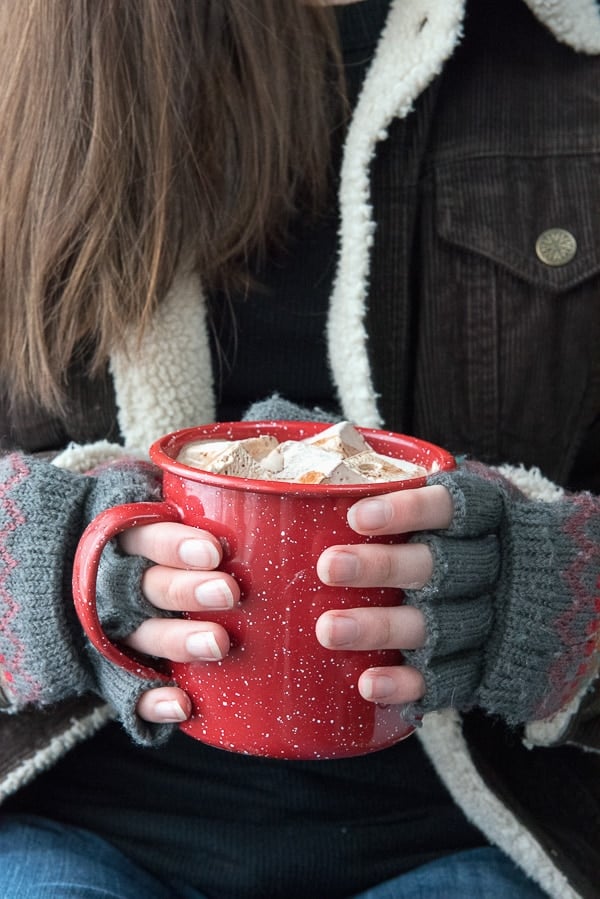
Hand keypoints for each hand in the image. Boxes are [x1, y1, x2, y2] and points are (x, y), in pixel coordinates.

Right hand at [118, 522, 239, 723]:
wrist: (102, 570)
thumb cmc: (170, 538)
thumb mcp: (177, 509)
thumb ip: (218, 502)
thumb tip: (304, 490)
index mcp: (133, 540)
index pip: (146, 536)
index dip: (175, 544)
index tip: (214, 550)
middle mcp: (124, 583)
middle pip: (148, 585)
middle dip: (187, 589)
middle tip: (230, 592)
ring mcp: (123, 627)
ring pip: (144, 635)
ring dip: (180, 640)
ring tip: (219, 644)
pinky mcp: (125, 668)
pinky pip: (129, 690)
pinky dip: (151, 701)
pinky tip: (182, 706)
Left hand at [318, 462, 599, 726]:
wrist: (567, 597)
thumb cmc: (482, 540)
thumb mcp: (468, 508)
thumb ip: (411, 497)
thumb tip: (318, 481)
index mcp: (492, 520)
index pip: (455, 509)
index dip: (408, 512)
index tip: (357, 516)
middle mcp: (496, 569)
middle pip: (440, 567)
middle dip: (383, 568)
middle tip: (329, 567)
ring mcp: (495, 621)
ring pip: (439, 625)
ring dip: (382, 628)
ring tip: (329, 630)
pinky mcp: (490, 667)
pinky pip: (452, 680)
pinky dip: (409, 683)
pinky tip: (368, 682)